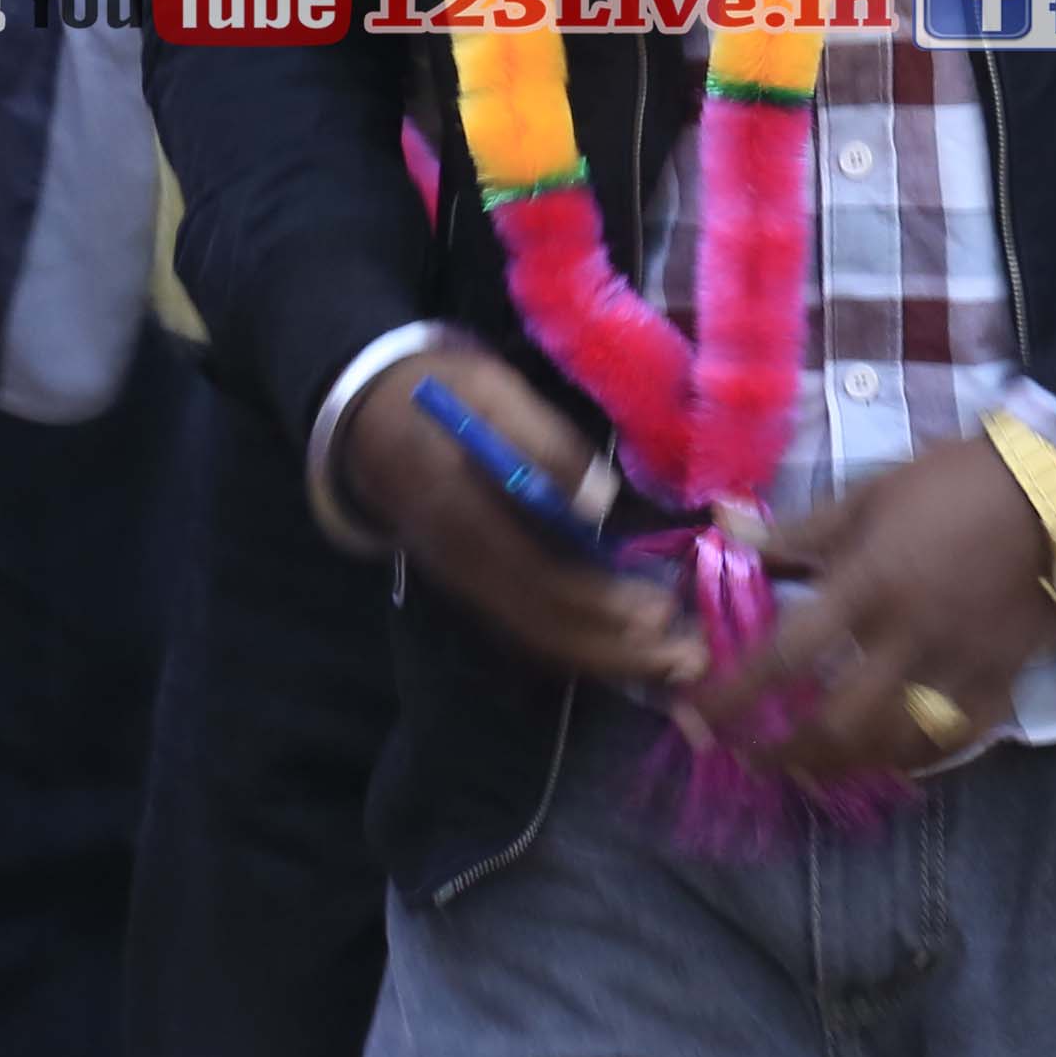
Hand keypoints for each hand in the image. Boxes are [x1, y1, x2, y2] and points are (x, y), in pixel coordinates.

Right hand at [339, 343, 695, 689]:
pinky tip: (632, 650)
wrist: (369, 419)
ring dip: (606, 659)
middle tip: (686, 660)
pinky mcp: (474, 585)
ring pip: (534, 637)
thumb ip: (545, 441)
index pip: (532, 575)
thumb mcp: (492, 390)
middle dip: (615, 650)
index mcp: (458, 511)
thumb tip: (599, 501)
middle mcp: (458, 563)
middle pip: (539, 624)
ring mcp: (463, 581)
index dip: (596, 602)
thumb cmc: (443, 394)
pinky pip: (527, 628)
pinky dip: (581, 646)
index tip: (657, 611)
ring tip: (674, 666)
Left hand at [706, 441, 1055, 788]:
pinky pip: (955, 741)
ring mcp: (959, 667)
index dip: (735, 692)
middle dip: (786, 752)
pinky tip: (893, 756)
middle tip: (756, 756)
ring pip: (895, 746)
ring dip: (846, 764)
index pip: (787, 654)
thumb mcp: (868, 495)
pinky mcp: (1001, 679)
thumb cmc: (953, 482)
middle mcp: (909, 639)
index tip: (695, 716)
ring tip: (814, 764)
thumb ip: (799, 532)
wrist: (1055, 487)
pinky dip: (918, 759)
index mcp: (870, 585)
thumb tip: (727, 533)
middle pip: (839, 724)